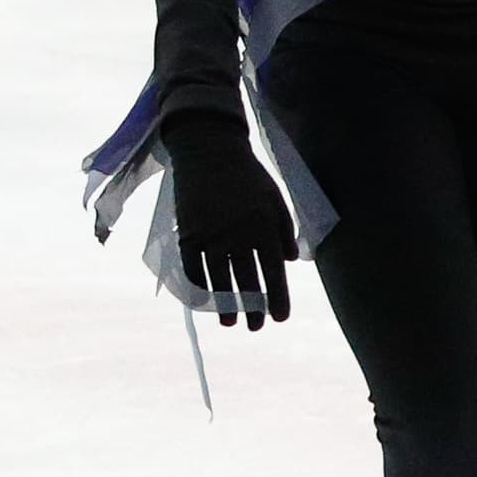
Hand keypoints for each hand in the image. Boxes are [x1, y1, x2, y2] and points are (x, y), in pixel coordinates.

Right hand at [165, 109, 296, 328]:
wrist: (208, 149)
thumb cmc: (247, 173)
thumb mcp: (275, 197)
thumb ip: (285, 230)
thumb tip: (288, 262)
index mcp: (263, 227)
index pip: (274, 273)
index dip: (277, 299)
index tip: (279, 318)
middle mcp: (238, 236)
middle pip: (247, 282)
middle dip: (253, 309)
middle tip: (256, 327)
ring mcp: (211, 236)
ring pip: (220, 281)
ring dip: (225, 305)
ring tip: (230, 322)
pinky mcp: (188, 233)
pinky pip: (193, 268)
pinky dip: (199, 286)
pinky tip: (204, 299)